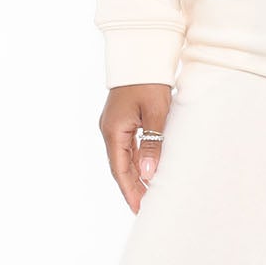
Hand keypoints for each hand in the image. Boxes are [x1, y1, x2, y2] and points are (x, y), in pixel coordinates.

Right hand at [101, 82, 172, 211]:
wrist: (141, 55)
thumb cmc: (149, 82)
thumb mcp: (155, 113)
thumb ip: (152, 144)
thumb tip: (148, 175)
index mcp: (113, 131)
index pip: (120, 170)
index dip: (130, 191)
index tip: (139, 209)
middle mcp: (110, 130)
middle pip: (120, 167)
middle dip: (132, 188)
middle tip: (146, 208)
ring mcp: (114, 125)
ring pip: (124, 157)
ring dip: (136, 175)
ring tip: (149, 194)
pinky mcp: (122, 120)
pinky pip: (128, 146)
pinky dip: (138, 161)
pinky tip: (148, 170)